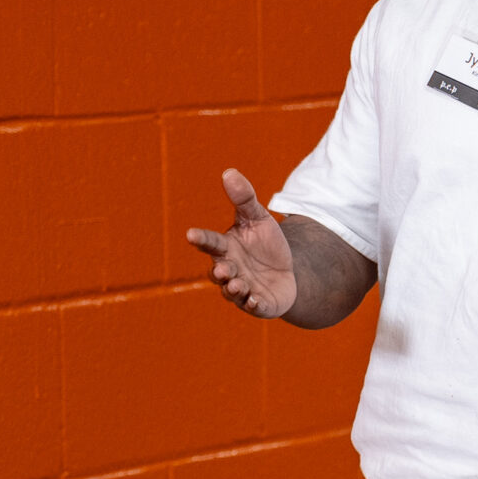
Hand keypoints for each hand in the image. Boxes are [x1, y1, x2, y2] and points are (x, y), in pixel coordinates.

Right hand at [186, 168, 298, 318]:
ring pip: (231, 291)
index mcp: (225, 247)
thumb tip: (229, 171)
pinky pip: (252, 306)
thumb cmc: (266, 244)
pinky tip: (255, 300)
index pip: (210, 242)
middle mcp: (229, 269)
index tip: (190, 234)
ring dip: (233, 288)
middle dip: (220, 271)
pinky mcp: (257, 304)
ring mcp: (241, 288)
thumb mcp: (258, 219)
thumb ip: (244, 199)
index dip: (200, 238)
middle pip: (218, 271)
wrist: (287, 272)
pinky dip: (252, 304)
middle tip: (225, 268)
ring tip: (238, 285)